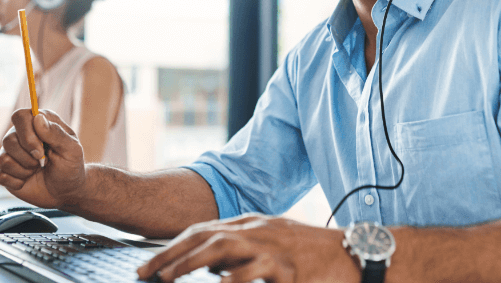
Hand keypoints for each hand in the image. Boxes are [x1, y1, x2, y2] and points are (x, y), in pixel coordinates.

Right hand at [0, 109, 86, 208]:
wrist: (65, 191)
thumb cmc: (70, 167)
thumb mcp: (71, 150)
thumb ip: (56, 133)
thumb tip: (38, 118)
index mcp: (39, 123)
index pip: (20, 116)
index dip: (27, 134)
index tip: (41, 151)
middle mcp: (21, 135)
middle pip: (8, 139)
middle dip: (27, 157)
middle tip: (43, 162)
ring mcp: (11, 153)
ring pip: (2, 158)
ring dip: (23, 170)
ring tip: (36, 170)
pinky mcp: (4, 170)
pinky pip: (0, 174)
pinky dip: (16, 181)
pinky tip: (26, 180)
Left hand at [136, 214, 358, 282]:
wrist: (355, 254)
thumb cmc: (313, 252)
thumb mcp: (273, 244)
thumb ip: (242, 251)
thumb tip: (212, 267)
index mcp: (250, 224)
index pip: (202, 229)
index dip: (174, 245)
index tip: (151, 263)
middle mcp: (256, 229)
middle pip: (203, 236)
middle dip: (170, 254)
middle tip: (145, 273)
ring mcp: (271, 246)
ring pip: (221, 247)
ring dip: (190, 263)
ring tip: (168, 279)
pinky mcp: (288, 267)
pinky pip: (256, 271)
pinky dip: (235, 278)